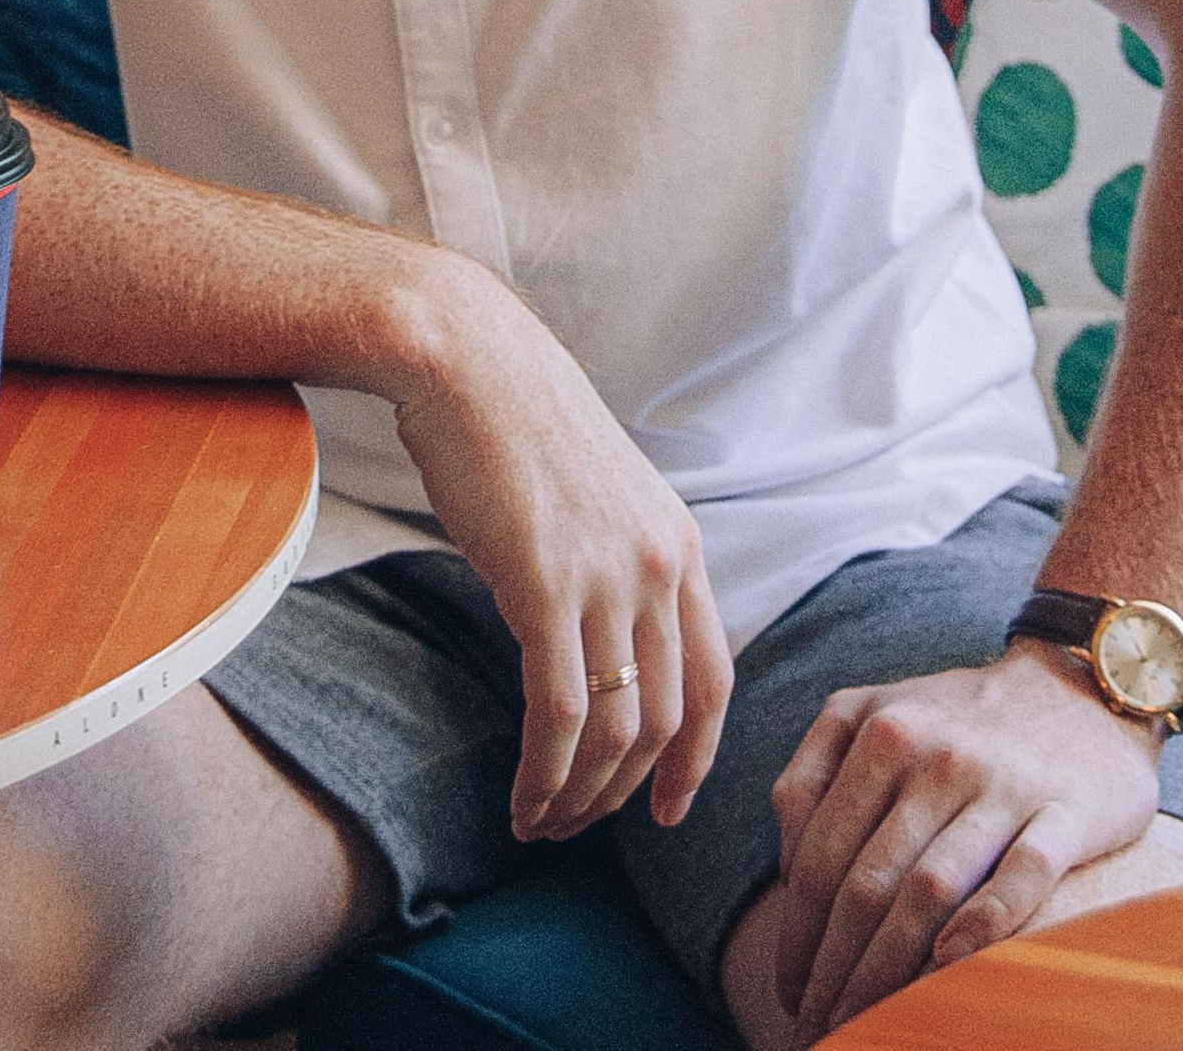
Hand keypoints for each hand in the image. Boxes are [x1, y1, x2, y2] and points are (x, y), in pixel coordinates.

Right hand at [386, 261, 733, 845]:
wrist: (467, 358)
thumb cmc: (516, 421)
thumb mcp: (601, 495)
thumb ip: (618, 562)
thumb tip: (602, 638)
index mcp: (680, 543)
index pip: (715, 679)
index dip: (697, 758)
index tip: (668, 806)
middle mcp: (660, 565)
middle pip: (666, 719)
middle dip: (625, 792)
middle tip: (579, 825)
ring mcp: (608, 576)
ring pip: (617, 731)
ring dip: (580, 796)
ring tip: (542, 822)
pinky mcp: (547, 586)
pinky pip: (561, 713)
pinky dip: (545, 773)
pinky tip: (522, 797)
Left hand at [772, 643, 1159, 1039]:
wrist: (1079, 688)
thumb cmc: (959, 717)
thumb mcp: (873, 712)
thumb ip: (814, 771)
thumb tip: (788, 865)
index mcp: (884, 731)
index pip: (823, 852)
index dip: (798, 931)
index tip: (788, 986)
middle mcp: (938, 755)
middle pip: (870, 882)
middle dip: (835, 967)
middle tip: (820, 1024)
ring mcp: (1003, 784)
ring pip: (931, 889)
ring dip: (891, 970)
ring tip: (864, 1023)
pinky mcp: (1067, 811)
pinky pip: (1022, 876)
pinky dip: (985, 923)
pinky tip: (950, 964)